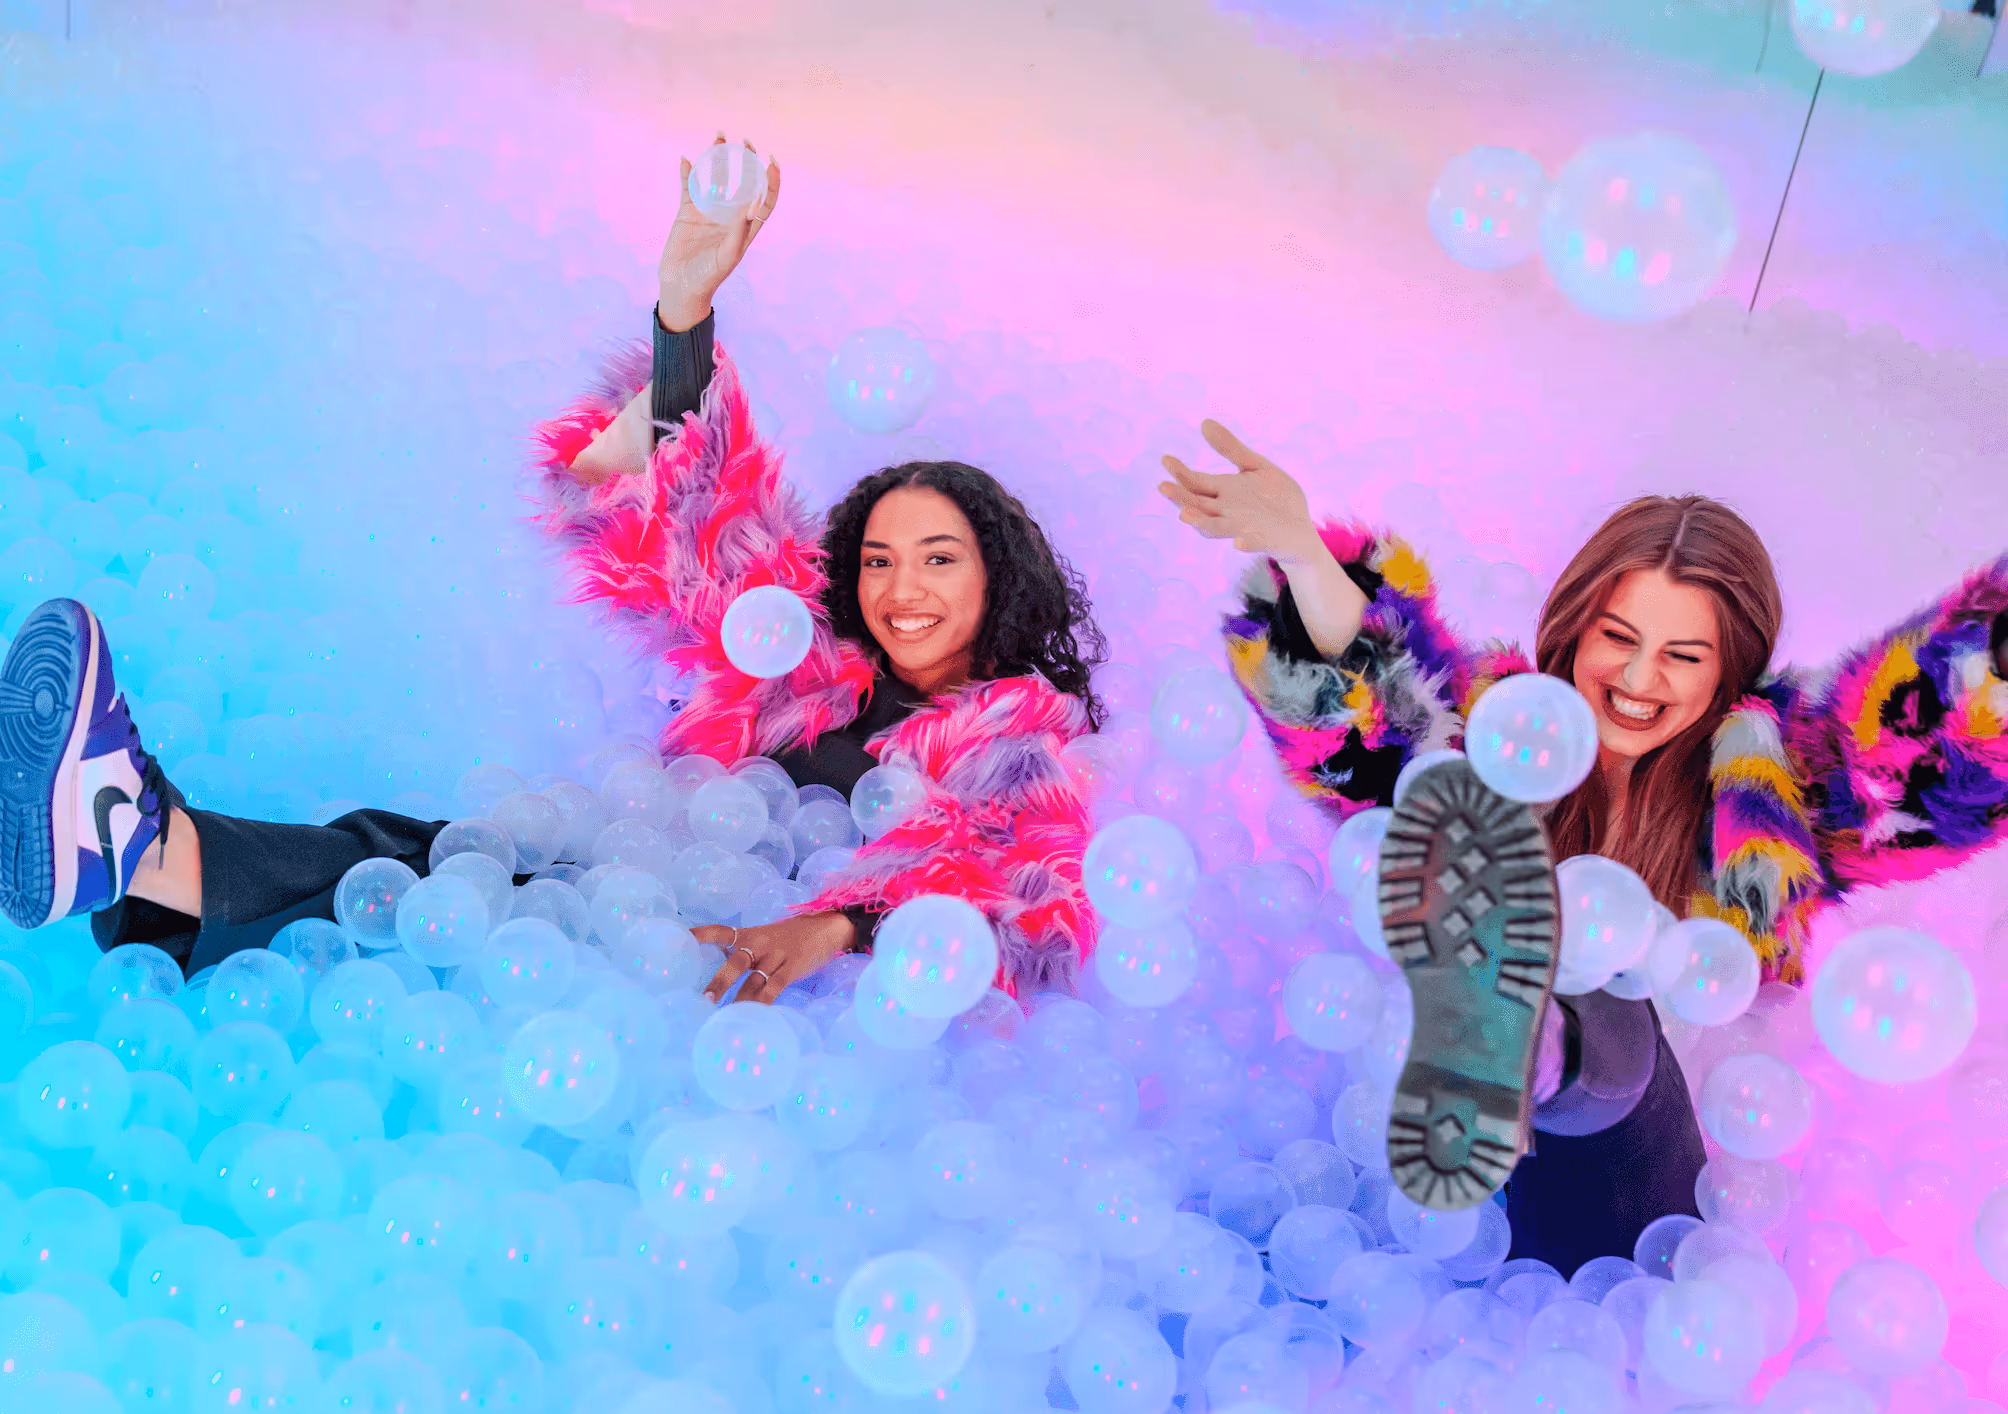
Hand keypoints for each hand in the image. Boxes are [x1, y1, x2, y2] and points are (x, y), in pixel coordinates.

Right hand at [658, 133, 780, 332]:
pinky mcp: (687, 212)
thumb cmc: (709, 276)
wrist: (681, 285)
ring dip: (717, 159)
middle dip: (744, 161)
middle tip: (744, 141)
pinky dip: (688, 173)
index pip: (764, 199)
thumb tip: (752, 201)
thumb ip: (740, 229)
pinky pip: (689, 187)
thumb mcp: (728, 255)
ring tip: (718, 138)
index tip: (771, 160)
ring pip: (715, 178)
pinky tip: (686, 159)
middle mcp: (730, 215)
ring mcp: (708, 211)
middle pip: (741, 181)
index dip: (771, 181)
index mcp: (746, 227)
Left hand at [697, 911, 857, 1004]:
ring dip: (740, 1000)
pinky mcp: (792, 968)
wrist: (825, 927)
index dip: (701, 934)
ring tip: (726, 1017)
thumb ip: (743, 952)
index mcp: (748, 935)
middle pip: (736, 963)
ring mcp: (776, 956)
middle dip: (720, 982)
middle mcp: (759, 944)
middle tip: (706, 998)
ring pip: (754, 980)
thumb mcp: (764, 938)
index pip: (720, 932)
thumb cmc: (789, 937)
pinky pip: (774, 988)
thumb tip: (720, 968)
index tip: (682, 938)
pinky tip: (755, 1016)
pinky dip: (763, 1002)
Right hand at [1158, 420, 1322, 566]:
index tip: (1166, 459)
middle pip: (1197, 505)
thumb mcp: (1254, 466)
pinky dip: (1245, 544)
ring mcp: (1242, 527)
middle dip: (1180, 498)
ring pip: (1215, 527)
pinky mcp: (1263, 541)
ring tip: (1185, 516)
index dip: (1179, 472)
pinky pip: (1251, 543)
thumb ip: (1231, 448)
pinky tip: (1239, 542)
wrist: (1300, 527)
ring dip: (1201, 523)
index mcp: (1224, 491)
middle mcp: (1226, 511)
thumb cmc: (1275, 497)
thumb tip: (1204, 422)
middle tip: (1163, 487)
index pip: (1195, 482)